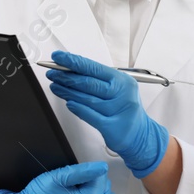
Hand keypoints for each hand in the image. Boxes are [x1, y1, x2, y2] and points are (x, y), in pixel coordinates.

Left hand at [46, 50, 169, 177]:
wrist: (140, 135)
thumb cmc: (125, 110)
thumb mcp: (118, 90)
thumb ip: (98, 81)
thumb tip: (71, 71)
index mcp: (122, 81)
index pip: (93, 67)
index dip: (73, 62)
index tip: (58, 57)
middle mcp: (121, 94)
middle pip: (88, 83)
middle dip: (66, 77)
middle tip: (52, 73)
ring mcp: (117, 111)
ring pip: (86, 98)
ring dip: (67, 92)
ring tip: (55, 86)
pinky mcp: (112, 127)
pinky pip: (90, 115)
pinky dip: (78, 108)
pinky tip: (68, 103)